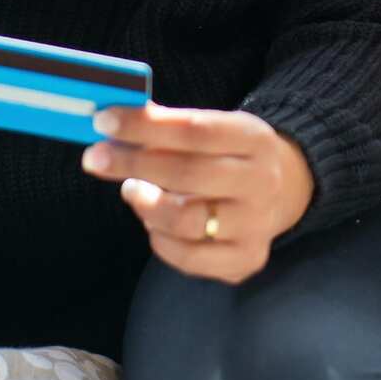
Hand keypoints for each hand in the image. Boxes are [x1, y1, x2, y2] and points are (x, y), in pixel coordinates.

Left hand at [81, 104, 314, 283]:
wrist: (285, 189)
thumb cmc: (232, 154)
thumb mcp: (216, 127)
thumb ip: (171, 125)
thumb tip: (113, 119)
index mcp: (255, 139)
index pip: (195, 130)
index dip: (146, 126)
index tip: (104, 121)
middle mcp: (261, 183)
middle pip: (187, 174)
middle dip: (133, 164)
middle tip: (95, 158)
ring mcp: (255, 225)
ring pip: (185, 220)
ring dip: (145, 204)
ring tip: (131, 190)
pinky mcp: (245, 260)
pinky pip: (188, 257)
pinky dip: (160, 239)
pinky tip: (153, 222)